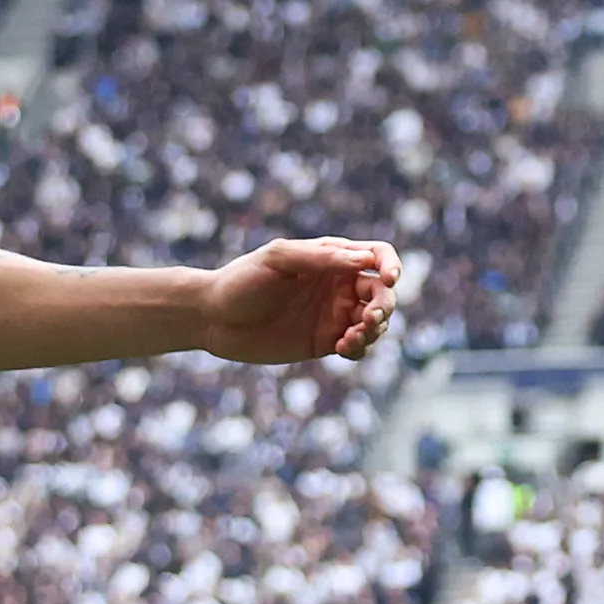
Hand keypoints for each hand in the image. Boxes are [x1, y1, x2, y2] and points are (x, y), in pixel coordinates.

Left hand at [197, 236, 400, 364]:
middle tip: (369, 320)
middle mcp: (337, 284)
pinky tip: (341, 348)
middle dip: (384, 306)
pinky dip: (360, 348)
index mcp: (331, 257)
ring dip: (374, 330)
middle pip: (382, 292)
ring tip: (349, 338)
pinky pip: (358, 346)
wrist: (213, 318)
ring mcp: (333, 314)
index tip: (388, 280)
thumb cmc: (242, 280)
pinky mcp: (325, 342)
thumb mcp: (278, 260)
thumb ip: (321, 258)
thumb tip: (365, 261)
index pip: (377, 254)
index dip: (391, 265)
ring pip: (376, 322)